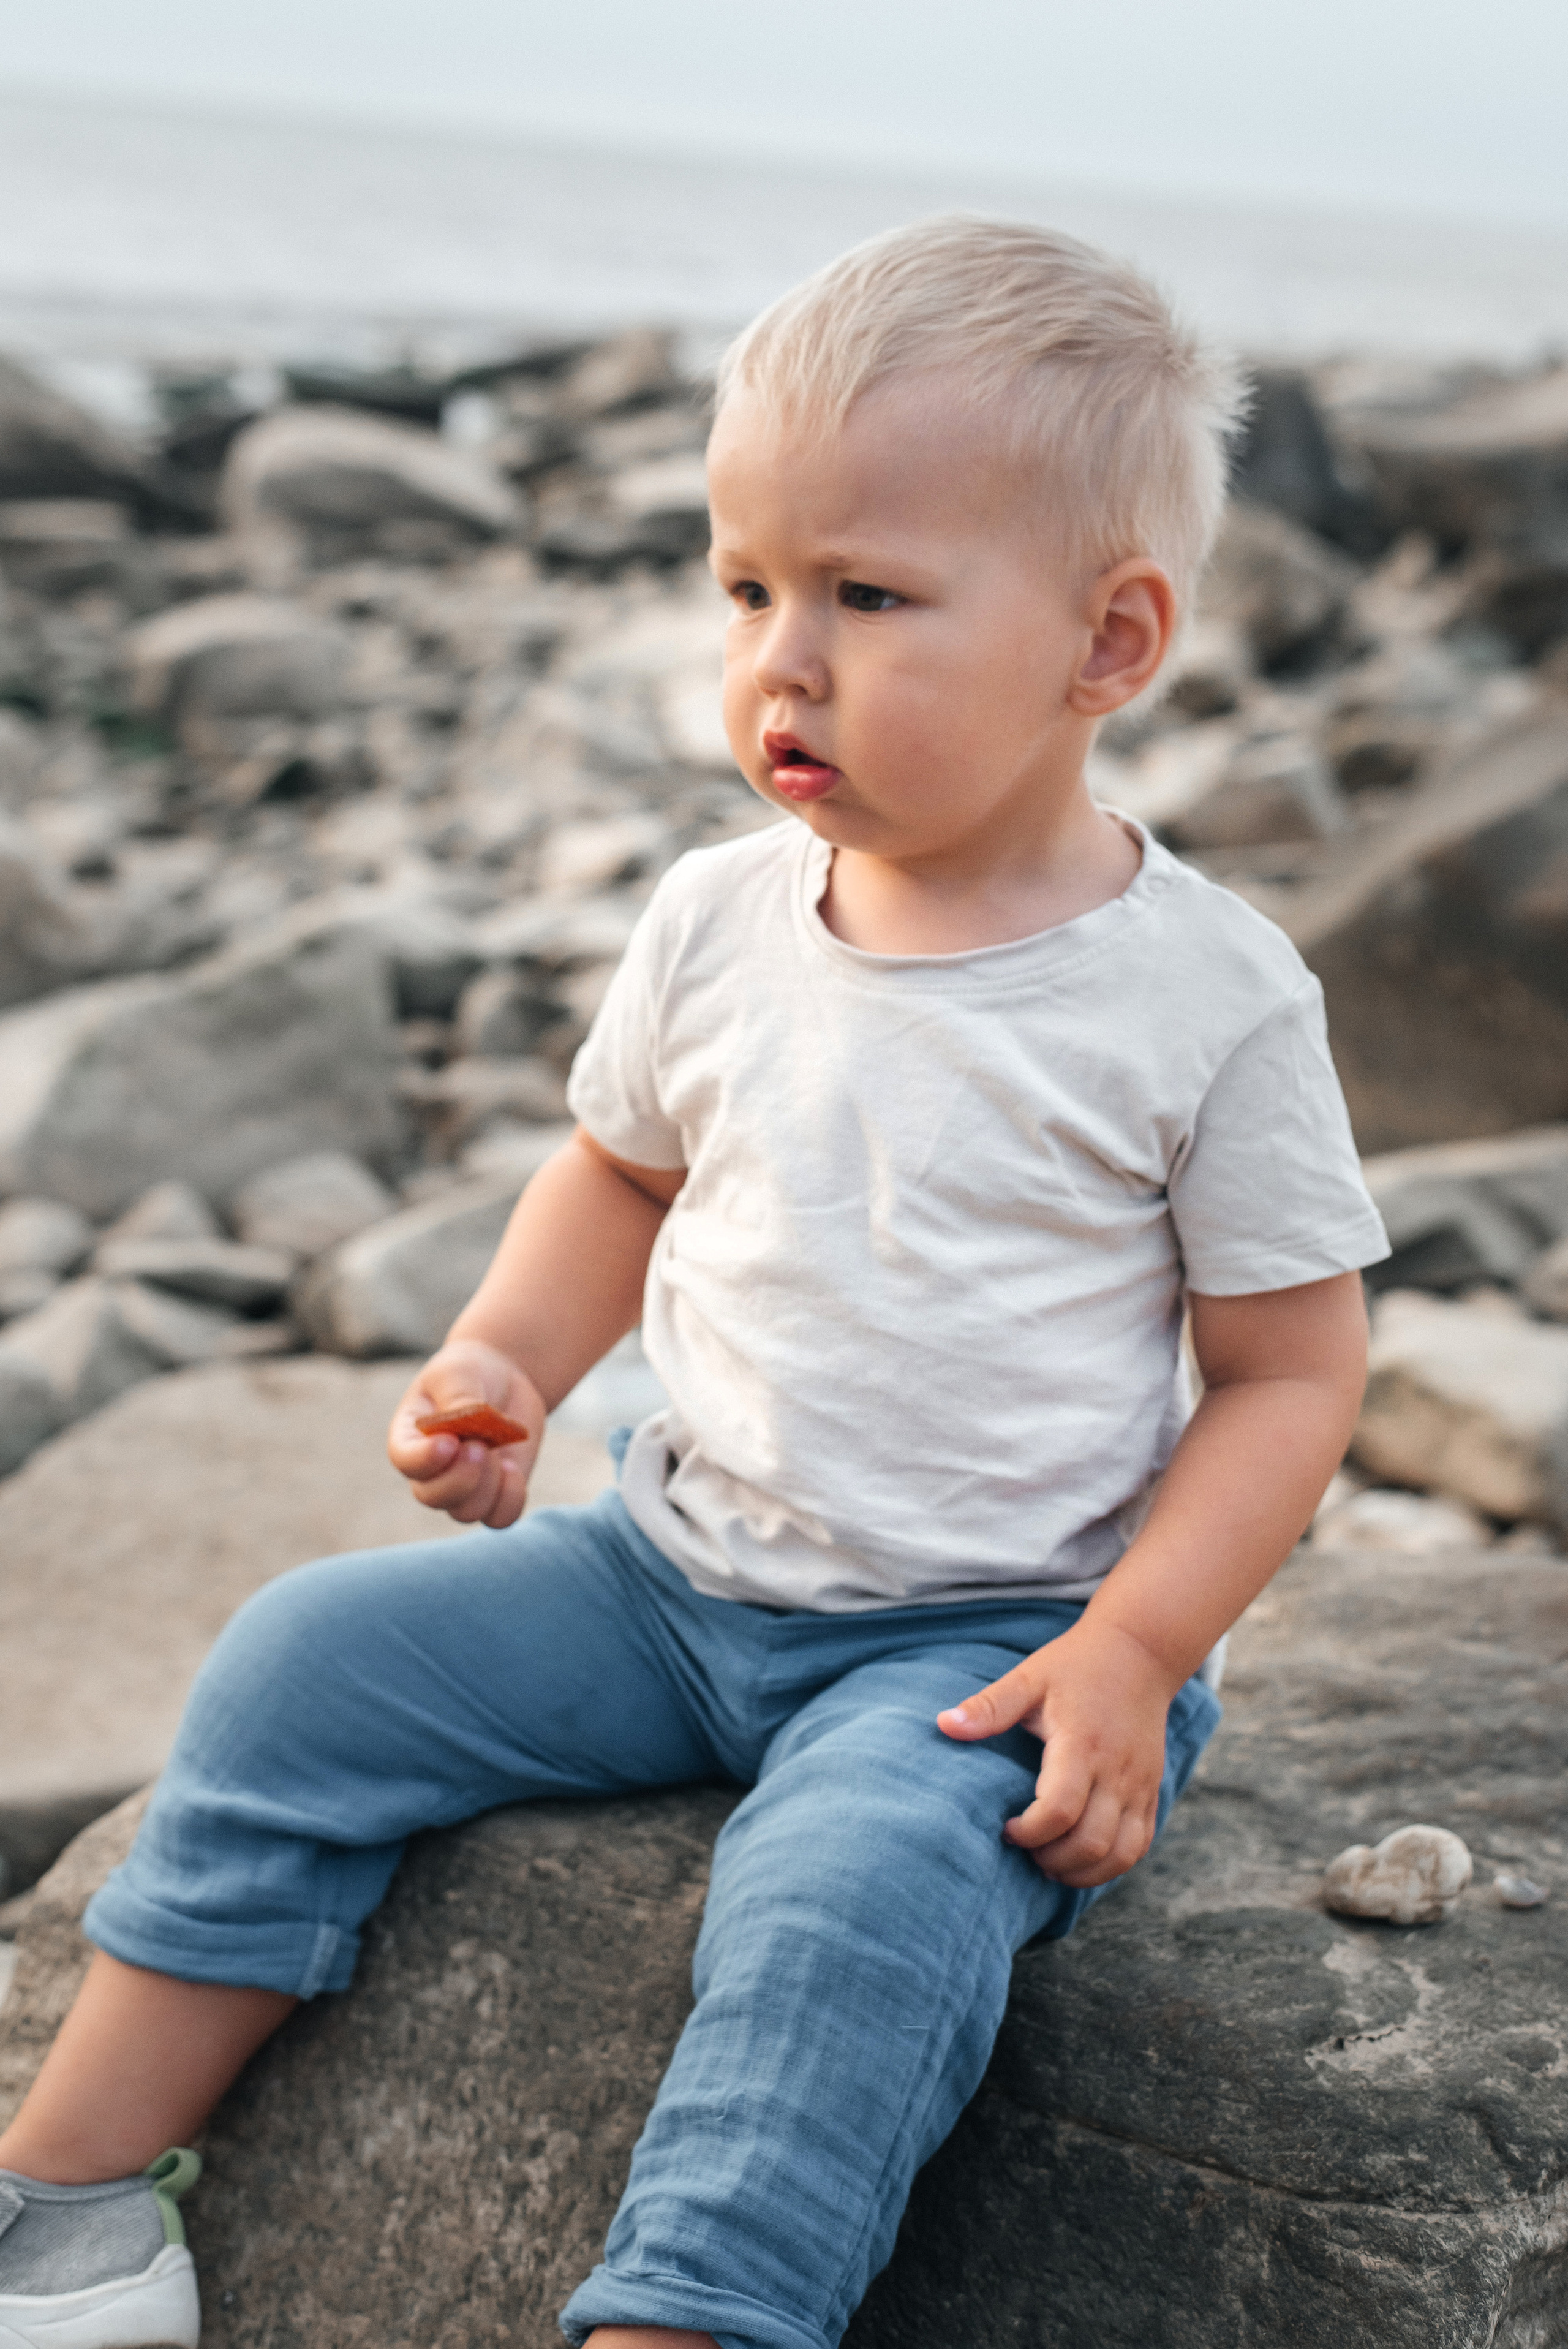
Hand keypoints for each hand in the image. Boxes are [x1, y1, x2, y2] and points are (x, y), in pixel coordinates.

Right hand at [387, 1340, 545, 1530]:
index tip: (450, 1442)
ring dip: (487, 1486)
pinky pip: (500, 1517)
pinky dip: (511, 1498)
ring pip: (467, 1512)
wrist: (504, 1378)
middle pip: (433, 1497)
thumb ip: (459, 1400)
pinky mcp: (496, 1491)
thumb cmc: (470, 1372)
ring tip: (498, 1452)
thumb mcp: (459, 1374)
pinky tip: (512, 1468)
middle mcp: (431, 1470)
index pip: (405, 1460)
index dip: (425, 1460)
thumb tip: (465, 1426)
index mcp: (410, 1437)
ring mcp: (463, 1485)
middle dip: (460, 1477)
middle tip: (480, 1446)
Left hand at [937, 1618, 1173, 1886]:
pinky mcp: (1152, 1792)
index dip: (1029, 1832)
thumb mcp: (1029, 1677)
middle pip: (1091, 1842)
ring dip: (1083, 1872)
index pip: (1059, 1810)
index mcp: (1081, 1743)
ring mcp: (1140, 1785)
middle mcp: (1117, 1771)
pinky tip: (1080, 1858)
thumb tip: (943, 1725)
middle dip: (1052, 1860)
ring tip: (1050, 1862)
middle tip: (1024, 1850)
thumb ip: (990, 1707)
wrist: (1140, 1653)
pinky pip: (1140, 1846)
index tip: (1006, 1828)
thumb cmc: (1076, 1666)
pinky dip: (1111, 1865)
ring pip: (1121, 1854)